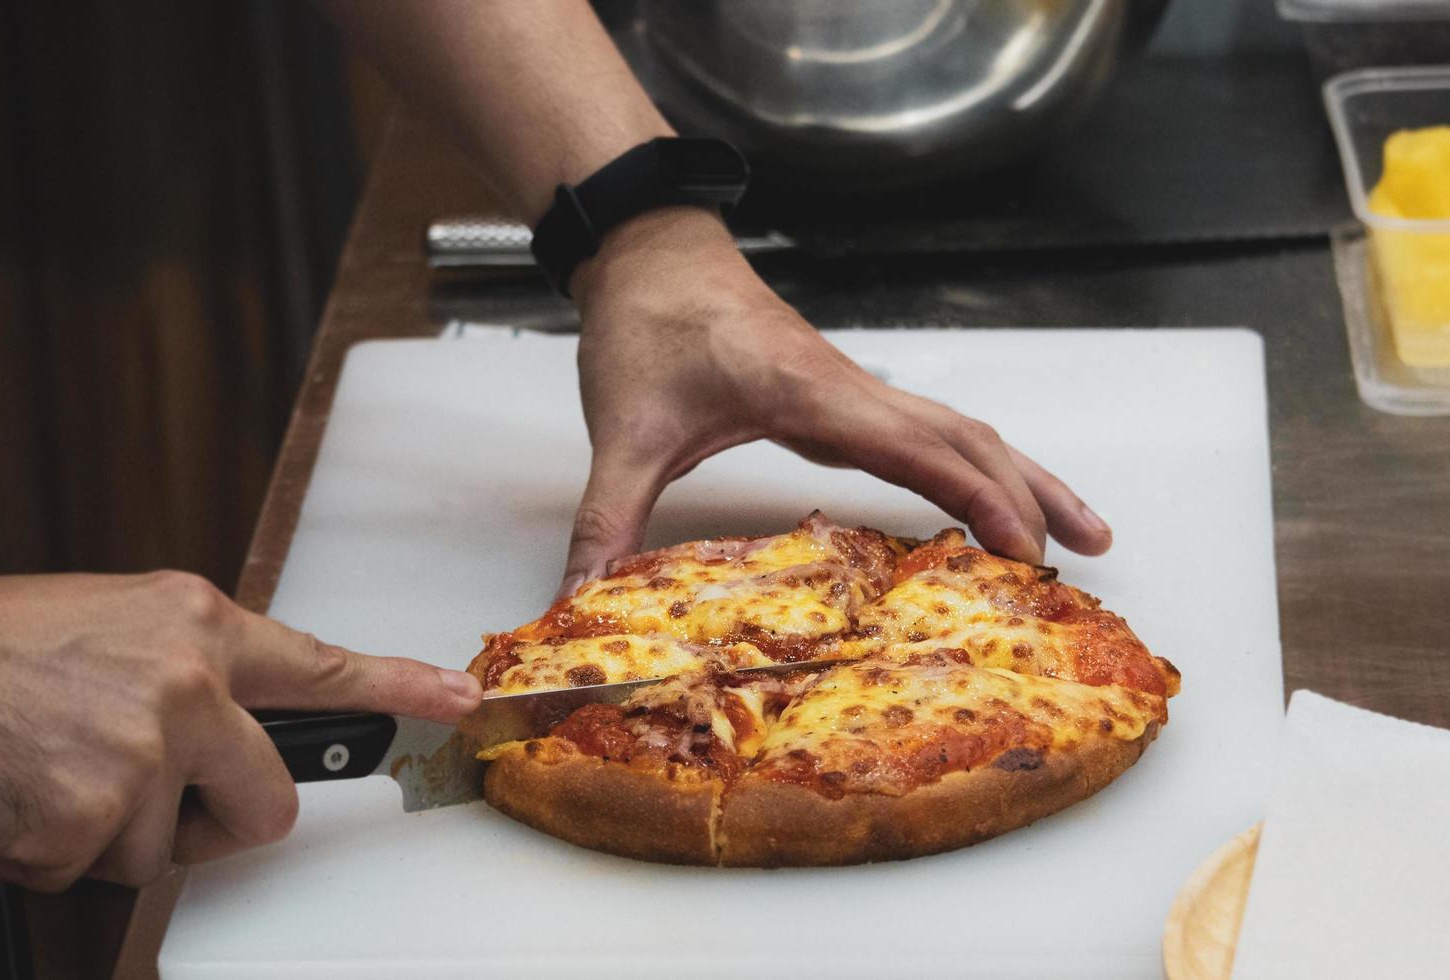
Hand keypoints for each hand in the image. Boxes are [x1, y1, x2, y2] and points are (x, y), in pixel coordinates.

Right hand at [0, 571, 480, 890]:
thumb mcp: (116, 624)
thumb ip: (192, 670)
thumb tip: (236, 725)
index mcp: (198, 627)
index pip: (323, 664)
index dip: (402, 689)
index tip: (462, 701)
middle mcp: (186, 687)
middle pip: (268, 805)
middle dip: (217, 820)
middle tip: (149, 790)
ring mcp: (140, 758)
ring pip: (165, 848)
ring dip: (112, 830)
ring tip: (53, 767)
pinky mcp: (85, 824)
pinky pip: (96, 873)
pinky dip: (54, 852)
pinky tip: (21, 794)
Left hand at [559, 207, 1111, 593]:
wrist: (649, 252)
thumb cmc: (648, 325)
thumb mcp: (620, 432)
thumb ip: (606, 521)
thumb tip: (581, 604)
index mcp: (814, 395)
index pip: (922, 450)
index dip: (982, 501)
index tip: (1028, 553)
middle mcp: (852, 389)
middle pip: (972, 438)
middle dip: (1035, 496)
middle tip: (1086, 560)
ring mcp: (854, 389)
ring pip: (963, 429)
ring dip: (1023, 476)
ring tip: (1080, 532)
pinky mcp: (842, 394)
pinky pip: (931, 430)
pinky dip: (977, 467)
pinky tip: (985, 498)